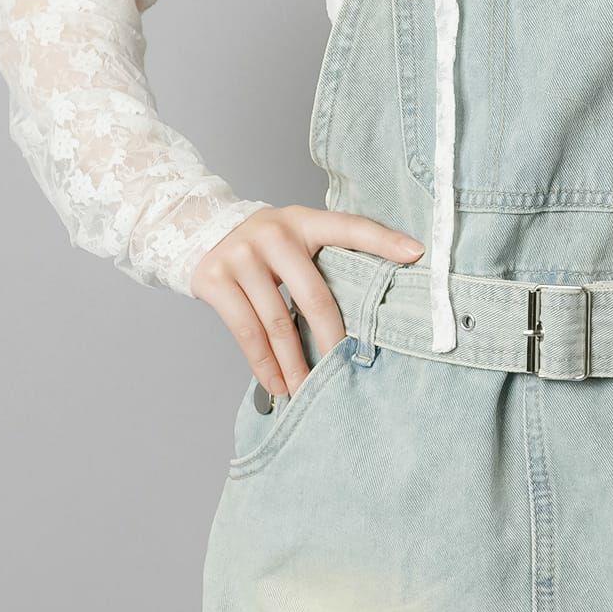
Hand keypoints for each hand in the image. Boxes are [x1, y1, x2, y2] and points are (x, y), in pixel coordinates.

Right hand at [190, 206, 424, 400]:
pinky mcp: (214, 278)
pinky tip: (276, 383)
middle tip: (345, 371)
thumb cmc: (262, 244)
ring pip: (276, 322)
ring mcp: (241, 256)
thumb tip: (369, 306)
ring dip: (294, 364)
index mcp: (304, 221)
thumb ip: (325, 257)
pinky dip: (263, 364)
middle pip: (313, 296)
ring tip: (307, 391)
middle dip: (331, 340)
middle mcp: (274, 234)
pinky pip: (244, 331)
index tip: (416, 254)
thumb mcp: (294, 235)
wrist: (196, 230)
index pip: (350, 227)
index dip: (384, 240)